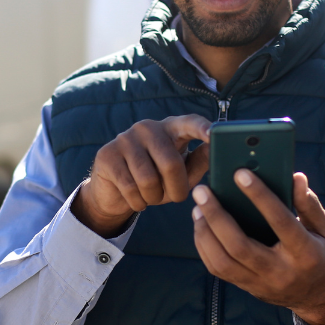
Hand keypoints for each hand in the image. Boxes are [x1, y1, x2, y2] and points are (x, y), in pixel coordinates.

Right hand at [72, 114, 212, 236]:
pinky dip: (138, 202)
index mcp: (170, 128)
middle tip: (176, 198)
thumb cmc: (157, 181)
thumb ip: (200, 162)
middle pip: (170, 162)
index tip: (214, 134)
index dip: (201, 127)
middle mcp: (148, 128)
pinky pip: (129, 187)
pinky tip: (136, 199)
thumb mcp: (182, 174)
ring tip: (152, 196)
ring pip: (148, 179)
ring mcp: (125, 138)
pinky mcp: (107, 154)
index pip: (189, 122)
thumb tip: (217, 148)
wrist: (116, 192)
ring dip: (154, 198)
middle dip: (177, 189)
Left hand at [191, 170, 324, 324]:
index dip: (260, 196)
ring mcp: (260, 283)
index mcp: (305, 252)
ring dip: (205, 232)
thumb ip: (309, 203)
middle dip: (216, 216)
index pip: (281, 221)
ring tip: (198, 208)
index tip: (240, 173)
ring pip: (223, 261)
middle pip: (240, 246)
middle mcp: (280, 271)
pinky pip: (217, 269)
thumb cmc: (318, 251)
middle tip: (202, 191)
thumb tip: (296, 177)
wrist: (316, 295)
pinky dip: (204, 246)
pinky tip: (201, 225)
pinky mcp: (246, 287)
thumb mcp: (323, 228)